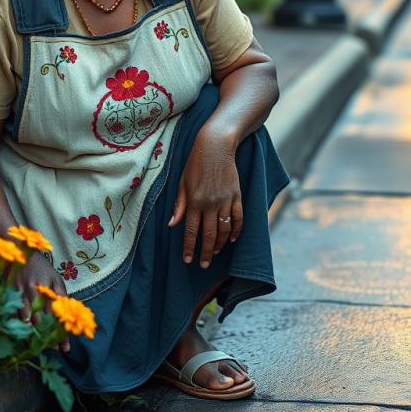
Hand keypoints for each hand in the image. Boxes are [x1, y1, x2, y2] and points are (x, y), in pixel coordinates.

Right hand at [11, 252, 69, 351]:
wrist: (23, 254)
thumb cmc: (43, 270)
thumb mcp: (56, 279)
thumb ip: (61, 295)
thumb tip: (67, 313)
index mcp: (46, 287)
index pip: (55, 315)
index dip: (60, 332)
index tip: (64, 348)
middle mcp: (32, 290)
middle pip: (39, 320)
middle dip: (46, 336)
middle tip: (51, 348)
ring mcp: (18, 292)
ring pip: (23, 319)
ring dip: (31, 334)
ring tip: (37, 345)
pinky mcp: (8, 294)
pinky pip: (10, 314)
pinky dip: (15, 326)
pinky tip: (20, 336)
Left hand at [169, 129, 242, 268]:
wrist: (216, 146)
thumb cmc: (195, 164)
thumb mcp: (182, 182)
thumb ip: (179, 205)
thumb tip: (172, 224)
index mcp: (194, 200)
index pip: (190, 230)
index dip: (189, 247)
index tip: (188, 260)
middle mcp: (210, 203)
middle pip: (209, 235)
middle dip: (206, 253)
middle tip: (204, 265)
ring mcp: (225, 200)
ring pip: (224, 230)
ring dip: (221, 245)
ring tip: (216, 253)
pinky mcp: (237, 196)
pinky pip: (238, 218)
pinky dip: (236, 231)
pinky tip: (232, 240)